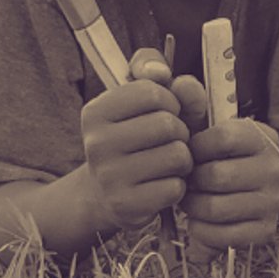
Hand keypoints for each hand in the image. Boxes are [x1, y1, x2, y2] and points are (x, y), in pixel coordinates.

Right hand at [78, 48, 200, 235]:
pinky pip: (175, 187)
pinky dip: (178, 186)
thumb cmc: (134, 138)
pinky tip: (161, 184)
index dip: (170, 100)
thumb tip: (161, 72)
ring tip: (167, 162)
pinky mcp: (126, 205)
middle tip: (168, 141)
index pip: (152, 91)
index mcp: (96, 112)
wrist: (106, 193)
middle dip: (180, 132)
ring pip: (176, 156)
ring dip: (182, 159)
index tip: (164, 111)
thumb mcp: (140, 100)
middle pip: (168, 124)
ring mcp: (109, 177)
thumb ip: (155, 73)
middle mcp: (96, 143)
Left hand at [183, 118, 278, 248]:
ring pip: (214, 208)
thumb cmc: (226, 158)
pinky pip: (221, 235)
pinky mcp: (264, 231)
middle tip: (186, 182)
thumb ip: (196, 114)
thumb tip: (179, 102)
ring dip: (192, 206)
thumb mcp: (218, 131)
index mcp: (264, 138)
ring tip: (190, 200)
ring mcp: (272, 202)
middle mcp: (273, 169)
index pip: (222, 138)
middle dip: (191, 181)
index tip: (191, 154)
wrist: (257, 190)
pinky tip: (200, 221)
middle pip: (216, 175)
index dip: (196, 147)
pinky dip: (201, 230)